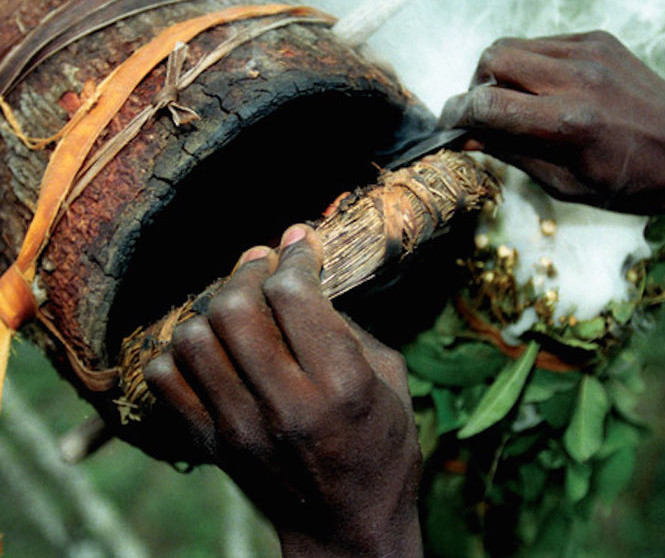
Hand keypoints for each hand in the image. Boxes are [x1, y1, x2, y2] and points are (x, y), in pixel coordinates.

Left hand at [144, 224, 422, 557]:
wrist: (348, 531)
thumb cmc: (382, 450)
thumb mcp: (392, 381)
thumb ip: (350, 325)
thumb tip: (306, 278)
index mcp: (341, 385)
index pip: (294, 294)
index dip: (295, 256)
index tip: (299, 243)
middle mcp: (286, 405)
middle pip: (234, 308)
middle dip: (248, 269)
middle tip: (263, 263)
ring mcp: (240, 428)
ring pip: (193, 338)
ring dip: (214, 307)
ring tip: (238, 303)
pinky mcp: (213, 445)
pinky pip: (165, 378)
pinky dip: (180, 351)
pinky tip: (212, 347)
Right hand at [440, 31, 664, 215]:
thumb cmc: (628, 182)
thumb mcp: (563, 183)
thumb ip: (510, 153)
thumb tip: (468, 137)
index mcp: (568, 123)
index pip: (488, 104)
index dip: (457, 114)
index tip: (447, 124)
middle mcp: (577, 78)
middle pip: (493, 58)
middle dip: (474, 86)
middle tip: (481, 112)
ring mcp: (590, 52)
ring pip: (513, 44)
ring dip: (498, 72)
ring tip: (511, 100)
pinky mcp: (599, 39)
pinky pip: (542, 43)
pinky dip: (528, 64)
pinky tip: (541, 89)